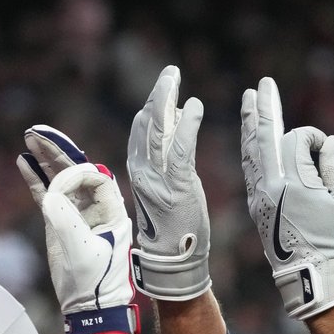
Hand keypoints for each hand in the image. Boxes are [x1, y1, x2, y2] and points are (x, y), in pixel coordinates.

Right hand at [17, 126, 137, 333]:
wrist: (90, 308)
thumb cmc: (95, 282)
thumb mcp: (82, 250)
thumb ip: (65, 220)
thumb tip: (48, 197)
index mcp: (112, 211)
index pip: (95, 177)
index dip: (76, 174)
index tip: (57, 186)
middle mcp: (96, 208)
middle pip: (78, 170)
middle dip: (58, 151)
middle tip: (37, 133)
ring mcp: (77, 214)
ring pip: (61, 179)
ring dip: (45, 160)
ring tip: (29, 140)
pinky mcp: (60, 223)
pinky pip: (48, 195)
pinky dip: (36, 179)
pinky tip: (24, 163)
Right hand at [125, 65, 210, 300]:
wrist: (176, 260)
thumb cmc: (177, 225)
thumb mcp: (168, 187)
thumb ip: (168, 157)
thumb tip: (176, 123)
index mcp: (138, 172)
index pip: (140, 131)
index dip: (151, 106)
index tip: (163, 88)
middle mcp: (142, 172)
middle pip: (146, 124)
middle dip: (157, 95)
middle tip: (170, 73)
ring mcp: (157, 179)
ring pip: (158, 130)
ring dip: (167, 99)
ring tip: (175, 77)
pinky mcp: (176, 186)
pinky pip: (180, 148)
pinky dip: (187, 124)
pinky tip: (195, 106)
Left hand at [239, 77, 333, 319]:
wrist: (312, 274)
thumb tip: (328, 142)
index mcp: (295, 182)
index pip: (295, 139)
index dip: (313, 138)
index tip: (326, 151)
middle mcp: (271, 185)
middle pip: (264, 136)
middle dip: (265, 108)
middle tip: (262, 84)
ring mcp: (259, 195)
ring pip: (251, 150)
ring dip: (251, 123)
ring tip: (249, 100)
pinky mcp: (256, 204)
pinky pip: (249, 167)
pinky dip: (249, 147)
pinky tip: (249, 135)